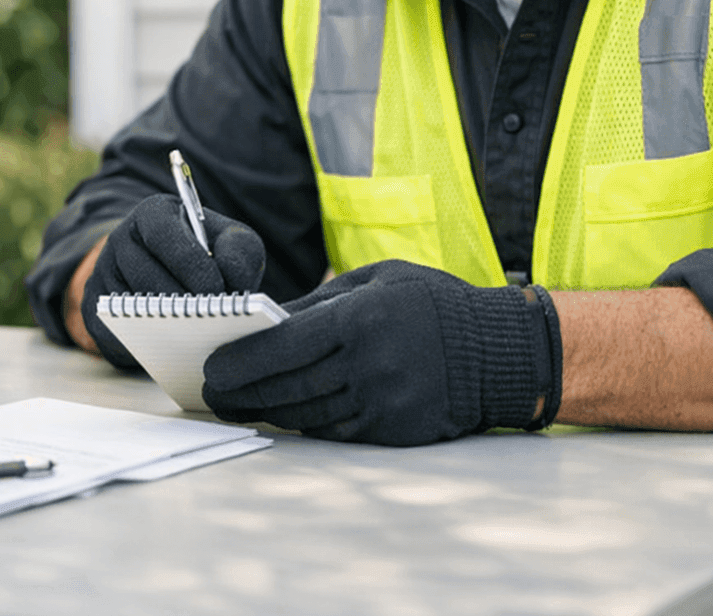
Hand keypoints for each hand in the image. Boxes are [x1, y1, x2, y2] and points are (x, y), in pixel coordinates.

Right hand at [83, 193, 264, 367]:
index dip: (192, 265)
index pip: (164, 234)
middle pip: (145, 274)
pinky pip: (114, 330)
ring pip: (130, 304)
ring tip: (199, 337)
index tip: (219, 292)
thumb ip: (240, 252)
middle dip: (181, 302)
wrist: (169, 275)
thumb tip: (231, 278)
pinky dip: (144, 342)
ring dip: (164, 323)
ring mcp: (102, 272)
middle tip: (212, 322)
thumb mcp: (231, 243)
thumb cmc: (206, 257)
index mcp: (153, 214)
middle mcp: (121, 238)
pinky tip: (175, 348)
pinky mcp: (95, 307)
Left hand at [202, 261, 561, 445]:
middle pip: (286, 386)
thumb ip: (318, 302)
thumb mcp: (376, 281)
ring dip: (268, 412)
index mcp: (359, 320)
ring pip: (306, 414)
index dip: (241, 361)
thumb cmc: (431, 304)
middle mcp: (368, 365)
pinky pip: (335, 431)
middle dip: (243, 393)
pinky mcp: (394, 430)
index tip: (212, 369)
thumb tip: (265, 320)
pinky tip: (284, 416)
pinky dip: (305, 424)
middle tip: (213, 396)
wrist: (499, 351)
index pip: (282, 346)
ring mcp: (382, 402)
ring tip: (239, 407)